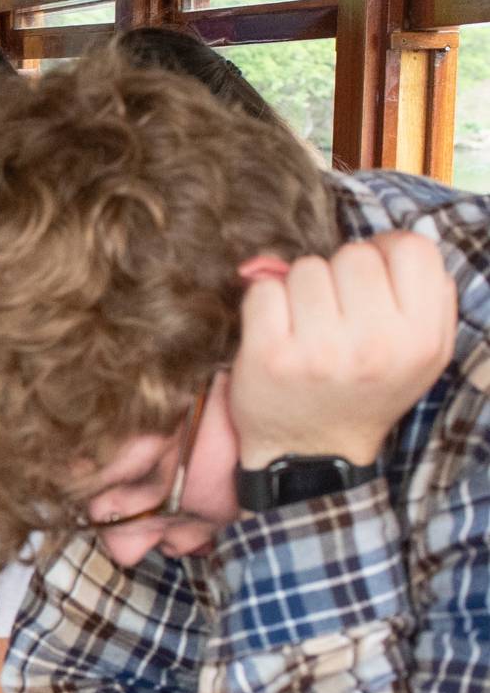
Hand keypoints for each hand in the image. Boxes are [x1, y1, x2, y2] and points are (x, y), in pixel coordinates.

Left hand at [230, 234, 455, 470]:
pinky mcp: (271, 354)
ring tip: (308, 328)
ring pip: (307, 267)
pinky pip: (264, 289)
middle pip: (355, 254)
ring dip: (301, 290)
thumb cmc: (365, 390)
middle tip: (337, 315)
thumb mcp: (421, 354)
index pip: (413, 248)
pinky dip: (265, 304)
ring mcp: (322, 349)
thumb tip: (395, 239)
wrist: (312, 453)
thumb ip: (429, 296)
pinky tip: (278, 334)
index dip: (388, 254)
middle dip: (341, 275)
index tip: (372, 281)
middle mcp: (377, 344)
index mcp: (421, 339)